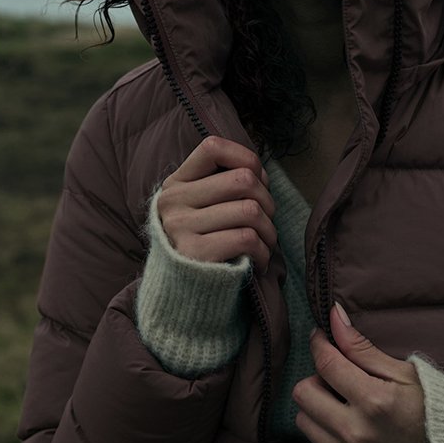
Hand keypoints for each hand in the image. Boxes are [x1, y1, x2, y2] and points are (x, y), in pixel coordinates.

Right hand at [156, 136, 276, 273]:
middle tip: (266, 221)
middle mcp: (173, 202)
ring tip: (265, 244)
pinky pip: (247, 239)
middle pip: (243, 180)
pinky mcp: (194, 254)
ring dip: (270, 231)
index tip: (256, 179)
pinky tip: (259, 261)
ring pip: (250, 211)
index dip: (245, 157)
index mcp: (176, 184)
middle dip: (268, 201)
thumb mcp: (202, 208)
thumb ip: (226, 184)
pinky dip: (264, 252)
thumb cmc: (204, 244)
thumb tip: (259, 173)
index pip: (212, 147)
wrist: (182, 295)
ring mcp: (180, 227)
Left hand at [292, 301, 431, 442]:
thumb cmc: (435, 410)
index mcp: (375, 402)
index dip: (320, 345)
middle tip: (339, 379)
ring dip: (320, 410)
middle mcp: (358, 436)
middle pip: (303, 394)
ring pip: (305, 423)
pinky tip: (359, 434)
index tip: (322, 339)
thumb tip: (333, 316)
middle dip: (317, 380)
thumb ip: (362, 348)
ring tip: (348, 408)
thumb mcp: (405, 373)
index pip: (325, 364)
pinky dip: (332, 438)